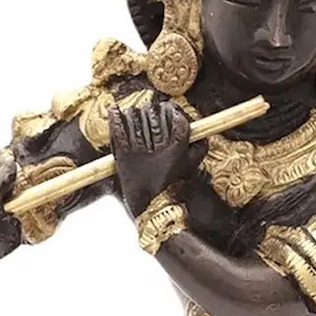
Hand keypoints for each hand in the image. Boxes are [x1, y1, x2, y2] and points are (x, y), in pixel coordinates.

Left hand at [108, 97, 192, 216]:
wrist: (154, 207)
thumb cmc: (173, 186)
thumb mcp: (192, 166)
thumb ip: (200, 147)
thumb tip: (202, 133)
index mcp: (178, 144)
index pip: (174, 114)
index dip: (170, 108)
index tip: (166, 108)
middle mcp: (160, 144)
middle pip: (154, 113)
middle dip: (151, 110)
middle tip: (149, 112)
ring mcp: (140, 148)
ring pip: (136, 117)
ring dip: (134, 113)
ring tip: (132, 114)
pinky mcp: (123, 153)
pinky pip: (118, 128)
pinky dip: (115, 116)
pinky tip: (114, 110)